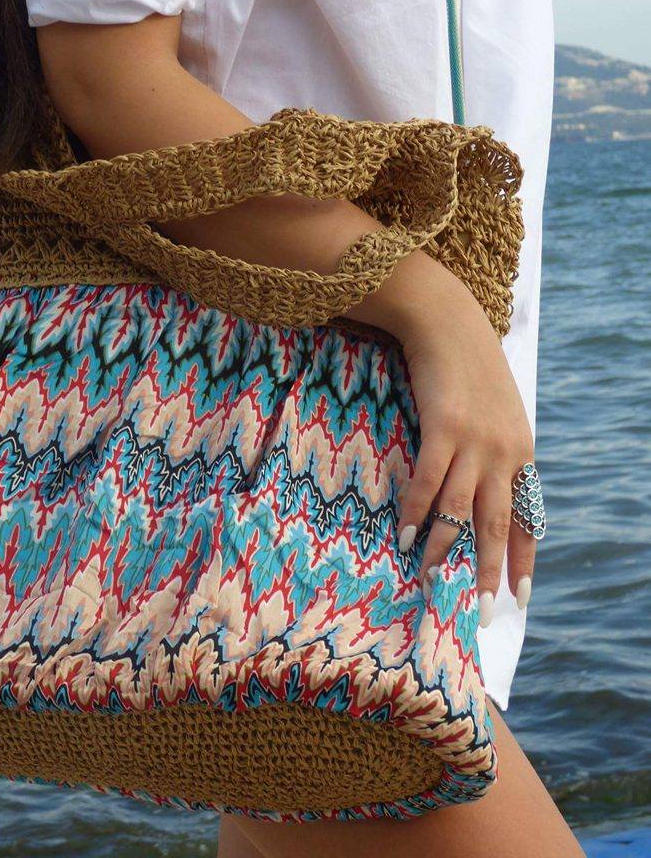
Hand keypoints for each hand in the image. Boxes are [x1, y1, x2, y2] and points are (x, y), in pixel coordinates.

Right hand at [375, 271, 535, 622]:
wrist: (447, 321)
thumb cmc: (466, 366)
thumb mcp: (495, 411)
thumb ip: (495, 450)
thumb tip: (484, 487)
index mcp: (521, 452)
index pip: (527, 517)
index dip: (522, 558)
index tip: (520, 596)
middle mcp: (505, 452)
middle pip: (497, 523)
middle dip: (488, 570)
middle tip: (479, 609)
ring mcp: (475, 441)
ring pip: (461, 510)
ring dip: (443, 549)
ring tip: (428, 579)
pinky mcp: (444, 427)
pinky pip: (429, 481)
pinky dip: (416, 510)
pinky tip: (402, 532)